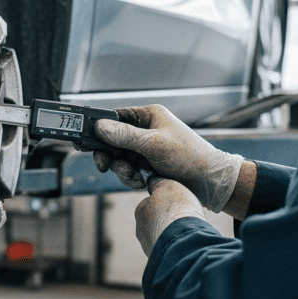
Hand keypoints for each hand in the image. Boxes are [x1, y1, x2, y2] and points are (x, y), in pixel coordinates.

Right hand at [93, 105, 242, 212]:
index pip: (115, 117)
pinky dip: (131, 177)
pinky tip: (143, 182)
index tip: (87, 141)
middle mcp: (147, 129)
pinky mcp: (148, 164)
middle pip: (113, 140)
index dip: (100, 129)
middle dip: (110, 155)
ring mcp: (147, 148)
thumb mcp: (153, 145)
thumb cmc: (189, 158)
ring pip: (119, 157)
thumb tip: (98, 126)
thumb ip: (124, 136)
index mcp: (149, 116)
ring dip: (122, 170)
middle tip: (104, 166)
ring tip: (135, 177)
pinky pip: (128, 169)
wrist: (210, 183)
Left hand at [136, 178, 205, 257]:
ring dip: (175, 235)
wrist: (184, 238)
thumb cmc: (176, 208)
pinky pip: (172, 250)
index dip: (167, 202)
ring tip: (189, 232)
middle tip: (185, 218)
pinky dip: (180, 247)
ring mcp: (151, 247)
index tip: (179, 204)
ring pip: (165, 238)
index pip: (151, 203)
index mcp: (140, 212)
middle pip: (157, 222)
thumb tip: (153, 181)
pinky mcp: (162, 261)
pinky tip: (190, 243)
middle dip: (169, 221)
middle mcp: (141, 231)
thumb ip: (158, 182)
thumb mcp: (168, 185)